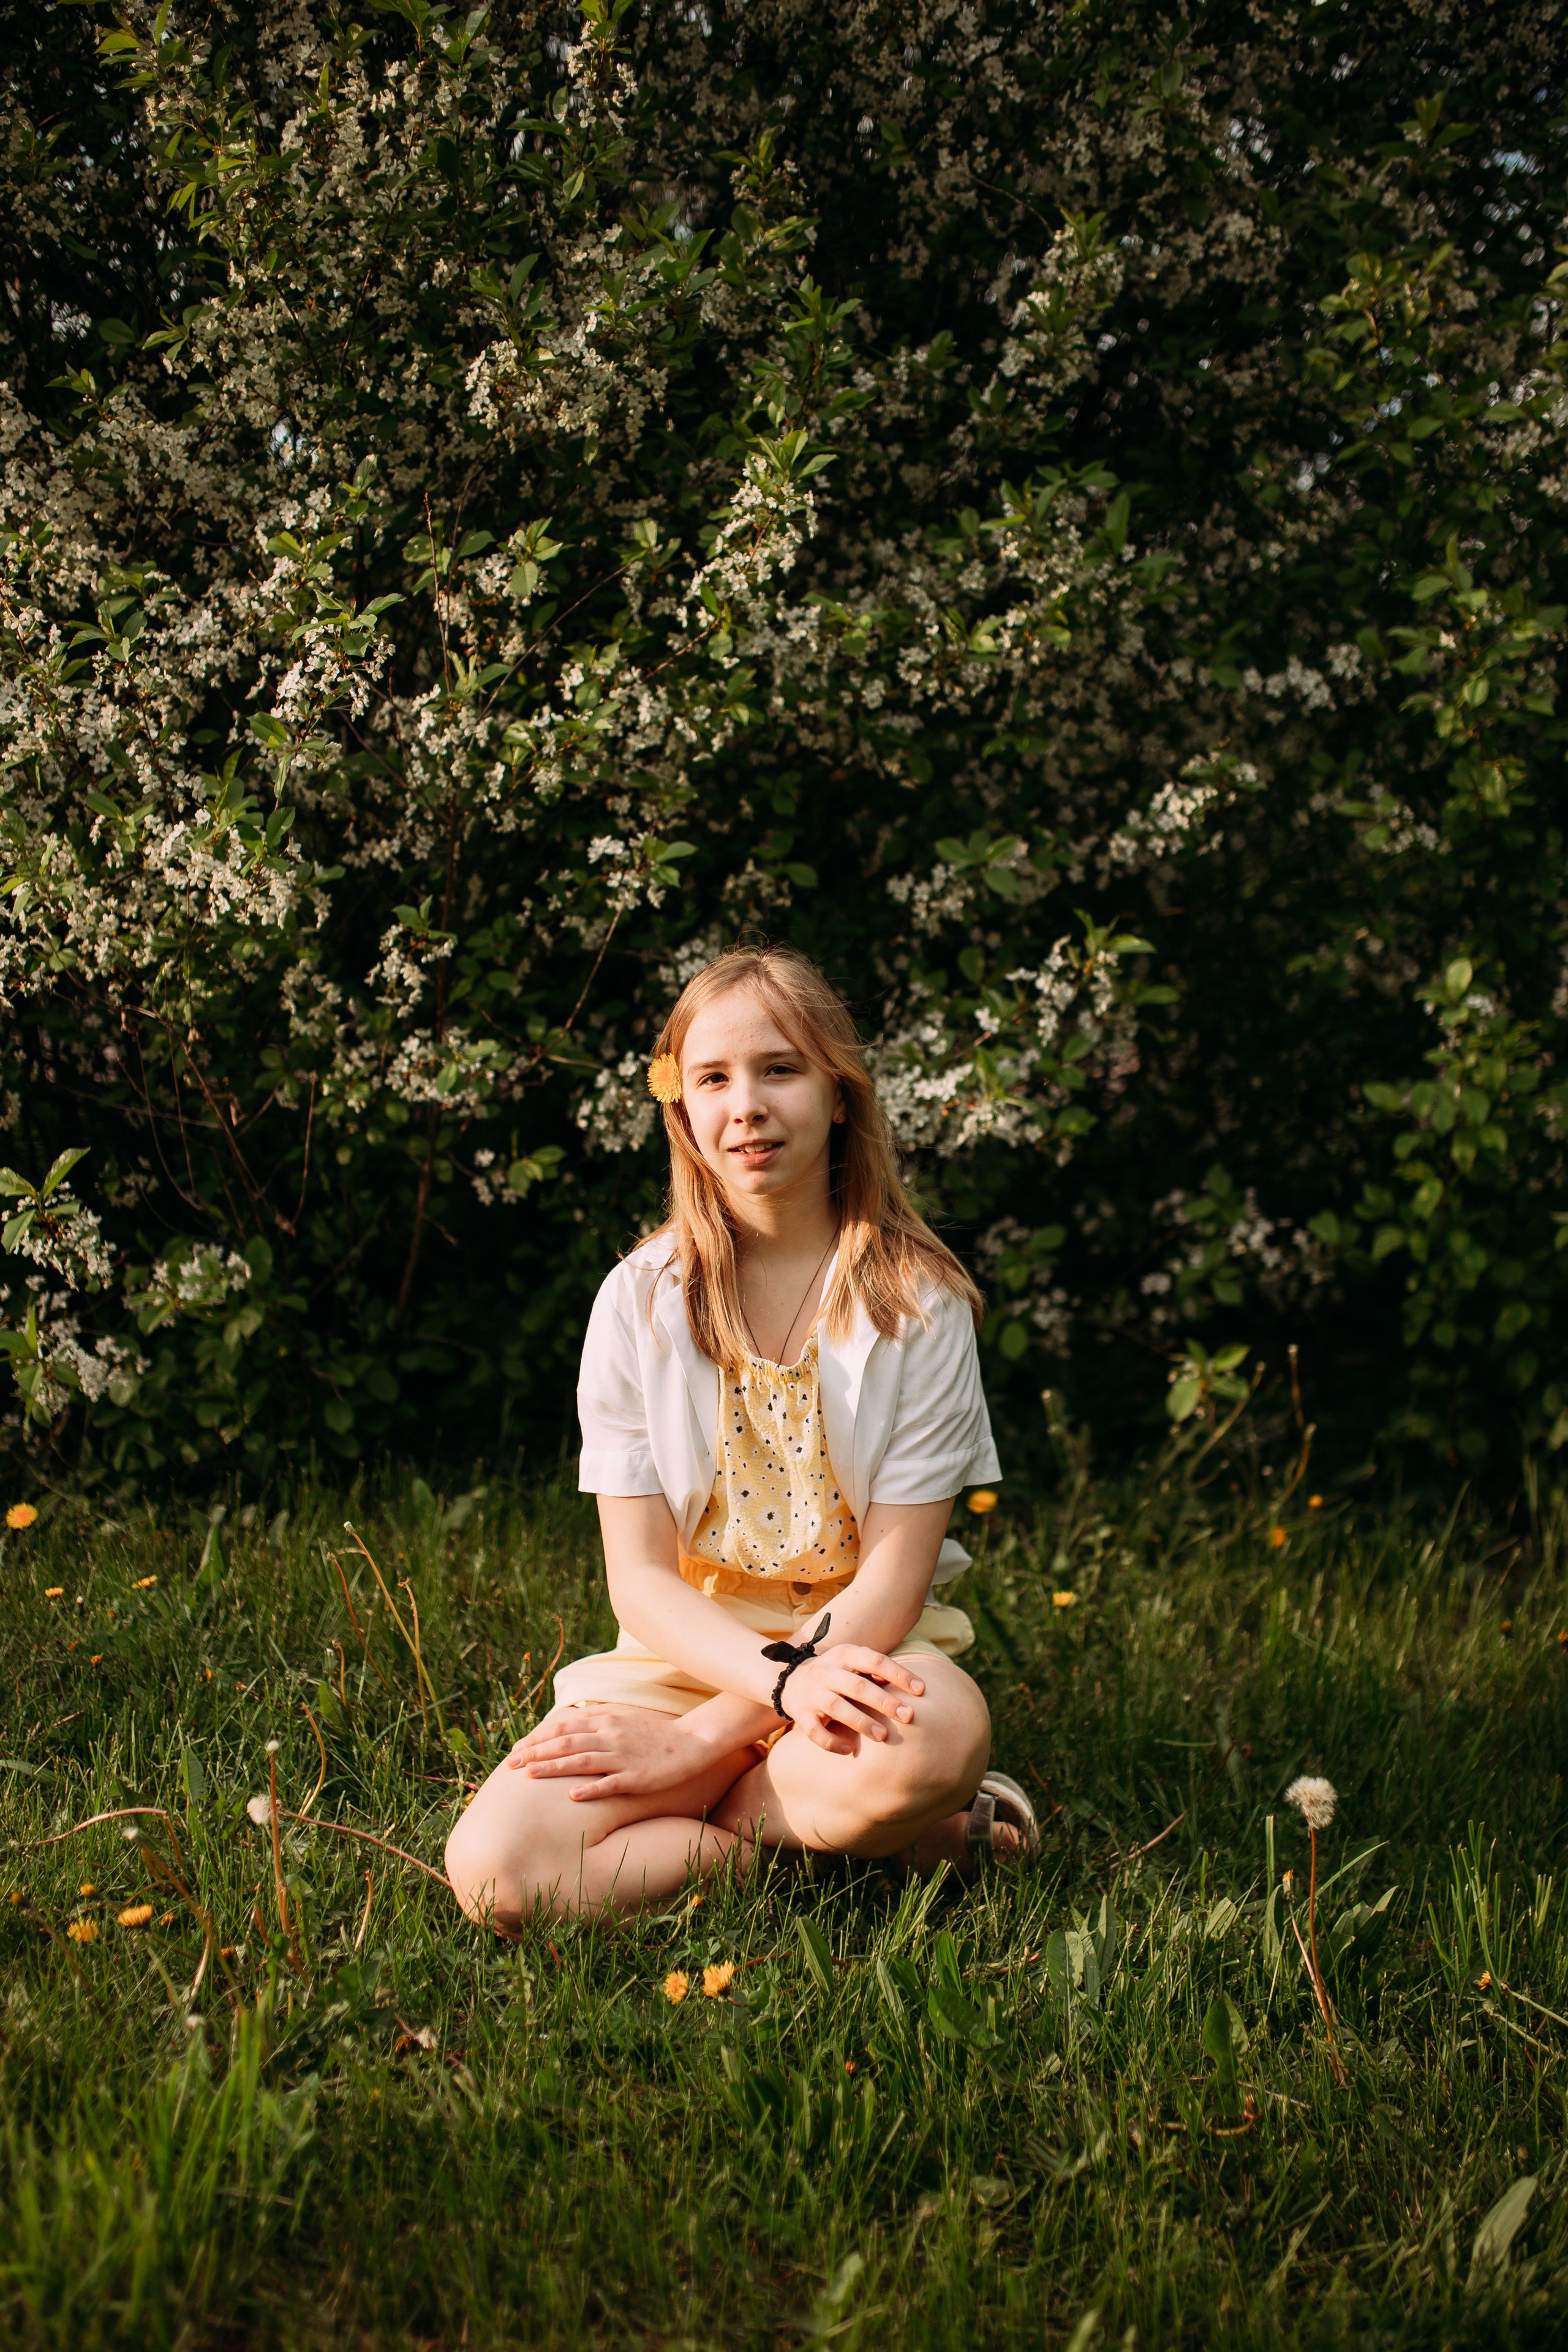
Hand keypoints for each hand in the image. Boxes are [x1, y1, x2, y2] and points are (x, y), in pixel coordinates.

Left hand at [506, 1706, 732, 1800]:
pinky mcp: (637, 1775)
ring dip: (553, 1768)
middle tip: (511, 1764)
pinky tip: (573, 1796)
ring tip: (530, 1775)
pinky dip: (591, 1788)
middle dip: (536, 1752)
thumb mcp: (622, 1721)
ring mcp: (623, 1755)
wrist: (692, 1741)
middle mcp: (610, 1734)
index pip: (562, 1727)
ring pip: (581, 1760)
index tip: (517, 1750)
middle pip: (565, 1742)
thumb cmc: (654, 1735)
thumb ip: (596, 1723)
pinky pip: (611, 1782)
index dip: (537, 1738)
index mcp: (605, 1720)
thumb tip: (566, 1729)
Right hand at [780, 1643, 924, 1754]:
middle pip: (857, 1687)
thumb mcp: (853, 1663)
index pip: (875, 1661)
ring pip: (837, 1708)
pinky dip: (832, 1743)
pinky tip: (849, 1750)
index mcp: (844, 1654)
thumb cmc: (836, 1673)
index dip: (899, 1674)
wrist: (791, 1680)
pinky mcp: (801, 1715)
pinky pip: (815, 1732)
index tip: (921, 1690)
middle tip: (909, 1716)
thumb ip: (876, 1670)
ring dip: (862, 1723)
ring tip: (884, 1736)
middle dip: (885, 1702)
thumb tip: (911, 1685)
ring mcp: (812, 1694)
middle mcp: (826, 1672)